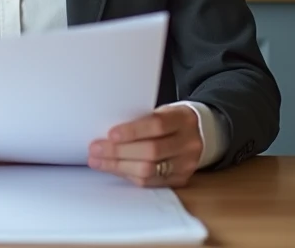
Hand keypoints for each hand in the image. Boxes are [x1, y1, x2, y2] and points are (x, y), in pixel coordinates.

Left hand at [88, 105, 203, 186]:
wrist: (199, 133)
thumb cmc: (170, 120)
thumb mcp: (161, 111)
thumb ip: (140, 119)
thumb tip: (106, 132)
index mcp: (183, 119)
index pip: (158, 125)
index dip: (133, 131)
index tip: (110, 134)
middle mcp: (188, 143)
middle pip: (152, 151)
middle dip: (119, 152)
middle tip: (95, 149)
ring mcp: (186, 164)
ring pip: (149, 170)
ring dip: (119, 166)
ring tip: (98, 161)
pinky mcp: (181, 179)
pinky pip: (151, 182)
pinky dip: (129, 175)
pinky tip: (114, 169)